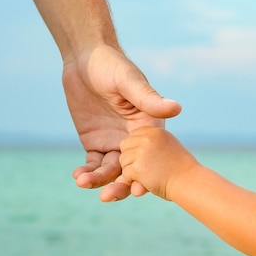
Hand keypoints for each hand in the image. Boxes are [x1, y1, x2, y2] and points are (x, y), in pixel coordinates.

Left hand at [62, 45, 180, 201]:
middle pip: (130, 169)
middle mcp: (133, 139)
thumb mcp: (130, 81)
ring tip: (84, 183)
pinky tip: (79, 177)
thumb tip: (176, 108)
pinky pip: (93, 163)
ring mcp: (114, 142)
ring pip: (110, 170)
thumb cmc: (112, 65)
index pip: (150, 158)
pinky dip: (86, 172)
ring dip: (99, 180)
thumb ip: (149, 99)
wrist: (85, 58)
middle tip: (107, 197)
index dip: (146, 176)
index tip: (138, 191)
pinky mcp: (95, 142)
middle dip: (119, 184)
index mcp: (148, 127)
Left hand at [119, 127, 198, 199]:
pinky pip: (125, 174)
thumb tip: (133, 148)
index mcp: (155, 131)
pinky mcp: (138, 168)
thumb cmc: (181, 168)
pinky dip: (133, 180)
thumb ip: (152, 142)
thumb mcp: (168, 145)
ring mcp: (142, 152)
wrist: (190, 182)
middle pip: (125, 146)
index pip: (134, 135)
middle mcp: (147, 138)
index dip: (138, 148)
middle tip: (149, 167)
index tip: (151, 157)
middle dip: (131, 158)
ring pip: (123, 160)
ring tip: (150, 174)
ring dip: (132, 170)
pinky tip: (148, 181)